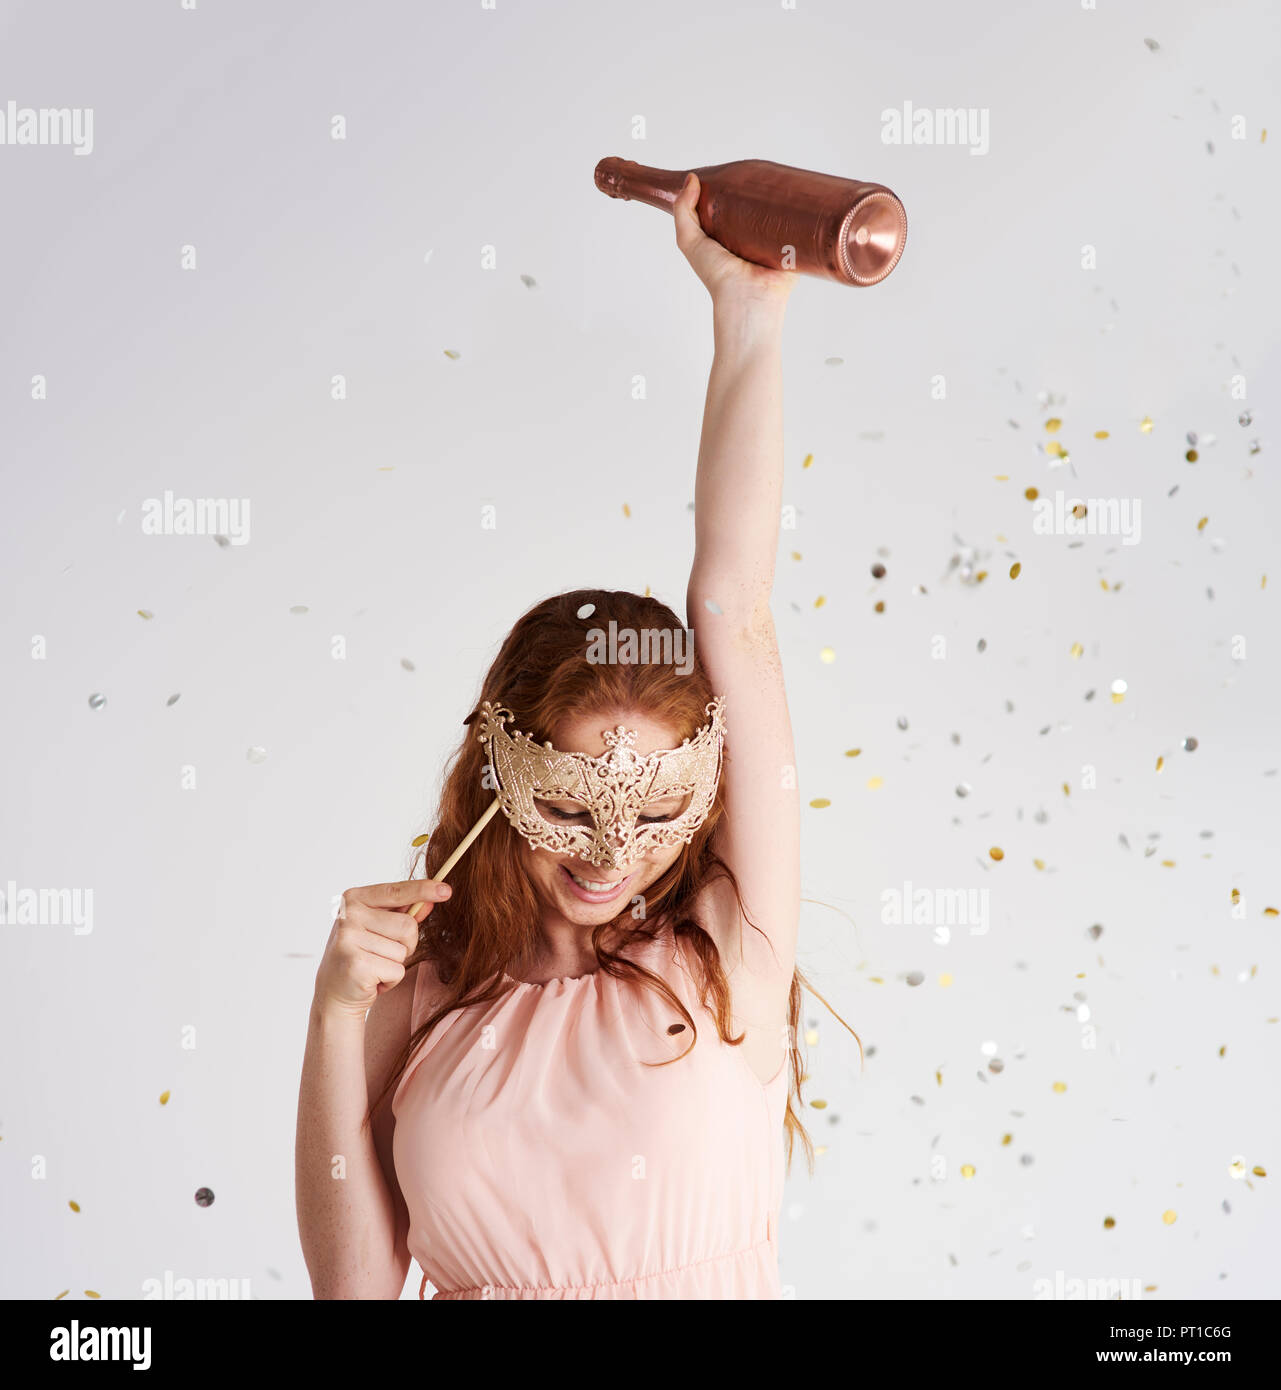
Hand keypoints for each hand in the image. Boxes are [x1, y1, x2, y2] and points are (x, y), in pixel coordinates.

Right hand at [312, 879, 449, 1019]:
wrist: (334, 993)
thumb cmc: (361, 955)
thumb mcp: (380, 929)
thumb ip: (404, 913)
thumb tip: (430, 902)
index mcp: (354, 899)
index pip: (396, 891)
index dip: (423, 890)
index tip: (446, 890)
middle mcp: (349, 915)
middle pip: (408, 925)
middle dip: (406, 945)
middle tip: (382, 954)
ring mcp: (350, 939)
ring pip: (403, 950)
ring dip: (395, 964)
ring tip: (374, 967)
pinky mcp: (357, 965)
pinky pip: (397, 970)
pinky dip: (390, 980)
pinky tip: (371, 980)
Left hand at [673, 172, 797, 307]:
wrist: (747, 297)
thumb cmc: (717, 275)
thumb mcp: (689, 241)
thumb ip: (683, 211)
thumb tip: (692, 178)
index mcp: (729, 236)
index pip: (733, 206)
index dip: (733, 188)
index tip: (735, 171)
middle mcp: (751, 239)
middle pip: (757, 206)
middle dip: (759, 189)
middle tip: (762, 169)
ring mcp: (773, 243)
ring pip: (779, 213)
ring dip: (781, 198)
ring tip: (782, 177)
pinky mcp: (793, 248)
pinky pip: (799, 226)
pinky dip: (801, 213)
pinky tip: (801, 195)